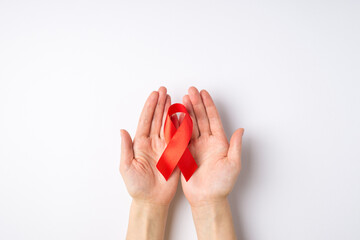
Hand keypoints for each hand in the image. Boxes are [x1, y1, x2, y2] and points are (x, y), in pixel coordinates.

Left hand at [120, 87, 179, 205]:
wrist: (152, 200)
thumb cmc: (137, 186)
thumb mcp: (126, 167)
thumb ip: (126, 148)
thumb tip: (122, 130)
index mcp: (141, 144)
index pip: (146, 121)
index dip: (150, 107)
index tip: (154, 94)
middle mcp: (153, 143)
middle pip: (157, 119)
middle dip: (160, 104)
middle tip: (164, 90)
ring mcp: (165, 147)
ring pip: (168, 125)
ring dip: (170, 111)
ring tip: (172, 98)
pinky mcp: (175, 154)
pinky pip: (179, 138)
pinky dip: (181, 126)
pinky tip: (182, 115)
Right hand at [181, 87, 243, 206]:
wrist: (207, 199)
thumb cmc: (222, 184)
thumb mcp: (233, 164)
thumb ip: (235, 146)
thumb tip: (241, 130)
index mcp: (218, 142)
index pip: (213, 119)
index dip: (209, 105)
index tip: (204, 93)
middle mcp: (207, 142)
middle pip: (201, 118)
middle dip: (196, 104)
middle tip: (191, 90)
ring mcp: (195, 147)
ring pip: (190, 125)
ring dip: (187, 112)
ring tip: (182, 99)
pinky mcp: (184, 153)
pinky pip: (180, 137)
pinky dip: (177, 126)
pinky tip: (174, 116)